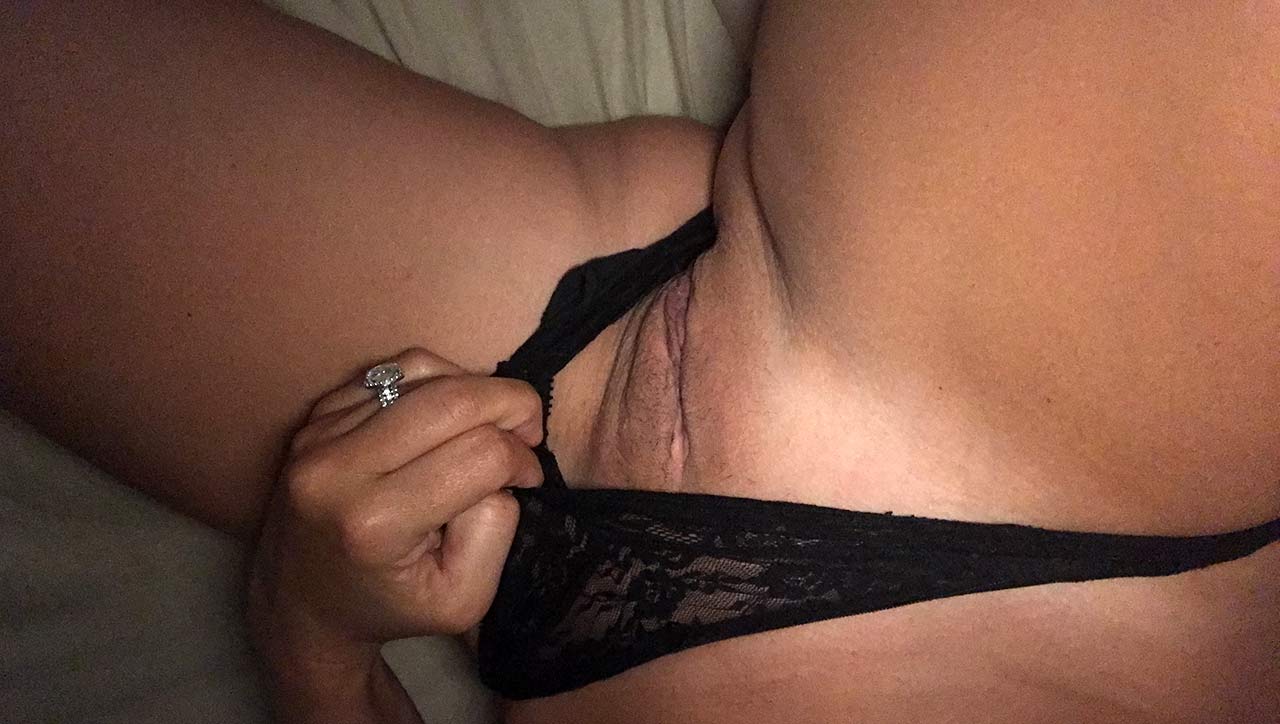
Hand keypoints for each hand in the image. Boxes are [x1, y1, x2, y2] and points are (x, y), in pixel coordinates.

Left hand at [246, 348, 542, 713]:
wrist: (303, 604)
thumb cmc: (390, 605)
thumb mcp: (462, 600)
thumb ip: (495, 529)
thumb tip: (501, 461)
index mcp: (376, 524)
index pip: (481, 455)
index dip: (521, 460)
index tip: (526, 481)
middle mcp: (338, 469)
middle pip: (453, 399)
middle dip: (512, 403)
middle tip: (529, 431)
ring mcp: (320, 436)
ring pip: (424, 373)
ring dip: (475, 390)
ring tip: (488, 423)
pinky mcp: (316, 416)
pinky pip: (393, 371)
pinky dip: (435, 383)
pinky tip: (445, 418)